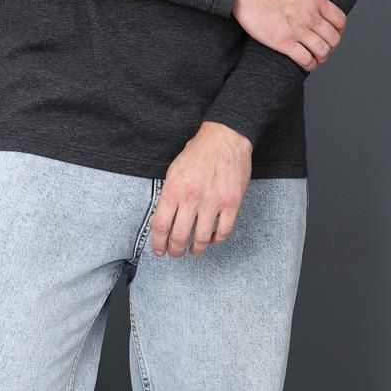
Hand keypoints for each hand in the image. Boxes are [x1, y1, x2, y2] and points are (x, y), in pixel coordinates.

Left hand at [150, 122, 252, 255]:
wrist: (225, 137)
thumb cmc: (199, 152)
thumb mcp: (174, 170)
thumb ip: (169, 195)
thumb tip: (163, 219)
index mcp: (174, 189)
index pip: (161, 226)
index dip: (158, 243)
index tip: (159, 250)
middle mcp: (192, 198)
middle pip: (179, 236)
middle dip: (175, 250)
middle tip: (175, 253)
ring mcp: (213, 202)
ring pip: (201, 238)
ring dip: (196, 249)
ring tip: (194, 250)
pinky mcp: (232, 203)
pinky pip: (223, 231)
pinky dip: (216, 240)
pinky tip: (212, 238)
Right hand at [232, 0, 345, 68]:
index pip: (340, 21)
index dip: (338, 30)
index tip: (331, 33)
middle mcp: (311, 16)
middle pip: (334, 39)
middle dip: (330, 46)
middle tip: (322, 48)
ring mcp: (298, 30)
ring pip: (322, 51)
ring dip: (321, 57)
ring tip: (314, 58)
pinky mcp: (284, 42)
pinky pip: (305, 60)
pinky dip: (308, 64)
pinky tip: (305, 63)